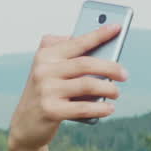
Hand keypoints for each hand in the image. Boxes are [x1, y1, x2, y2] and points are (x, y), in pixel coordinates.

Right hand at [7, 24, 128, 150]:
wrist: (25, 123)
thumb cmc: (47, 93)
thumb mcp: (50, 71)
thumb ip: (69, 57)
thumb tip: (102, 52)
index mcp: (45, 55)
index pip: (77, 42)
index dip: (98, 34)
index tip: (117, 27)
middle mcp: (44, 70)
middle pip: (85, 64)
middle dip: (110, 67)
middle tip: (125, 74)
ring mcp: (46, 90)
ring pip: (87, 85)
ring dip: (108, 89)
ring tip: (116, 92)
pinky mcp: (51, 110)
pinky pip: (83, 108)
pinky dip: (100, 108)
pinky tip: (109, 108)